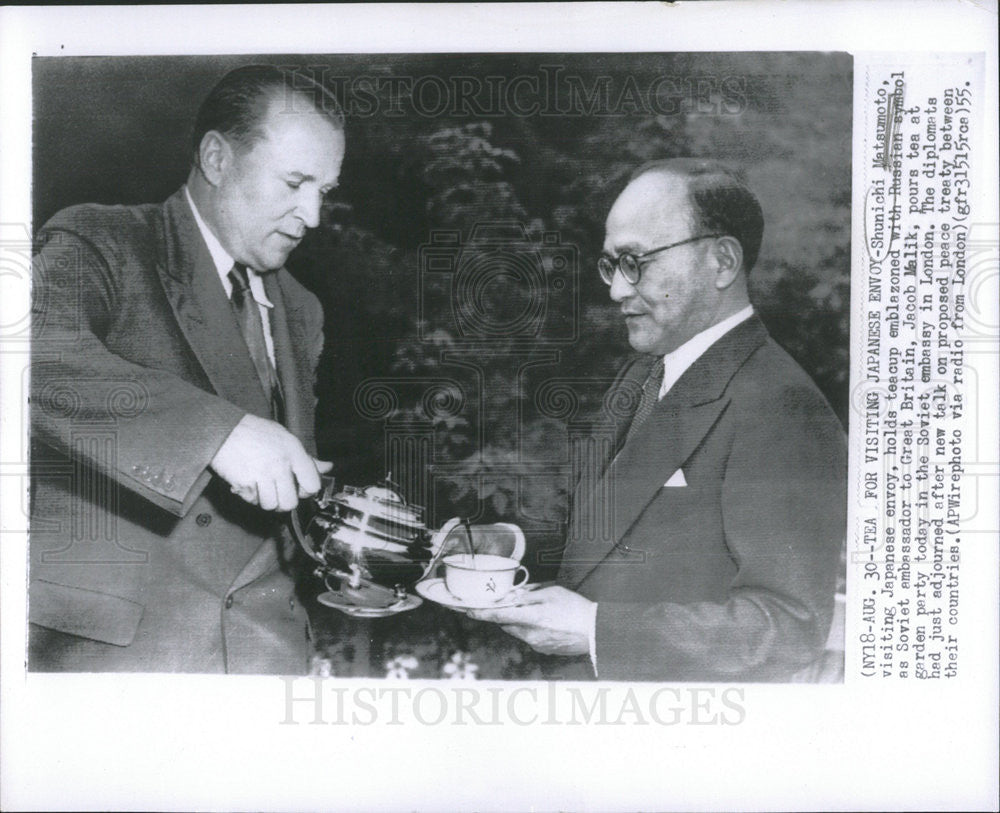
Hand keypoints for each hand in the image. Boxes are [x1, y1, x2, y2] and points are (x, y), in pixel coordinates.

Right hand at [209, 414, 332, 510]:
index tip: (300, 488)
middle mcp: (280, 464)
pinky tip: (249, 483)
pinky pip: (252, 501)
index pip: (312, 485)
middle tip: (278, 491)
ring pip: (271, 505)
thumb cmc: (256, 433)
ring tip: (262, 486)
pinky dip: (251, 497)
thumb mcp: (285, 438)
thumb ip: (306, 457)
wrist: (223, 430)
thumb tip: (328, 467)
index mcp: (293, 451)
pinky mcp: (244, 483)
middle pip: (290, 502)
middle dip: (285, 501)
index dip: (307, 491)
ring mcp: (261, 475)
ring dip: (266, 500)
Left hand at [466, 586, 593, 655]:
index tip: (468, 610)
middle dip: (507, 613)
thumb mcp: (553, 593)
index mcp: (533, 618)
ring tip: (540, 611)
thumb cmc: (576, 609)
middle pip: (507, 623)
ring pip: (517, 630)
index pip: (500, 616)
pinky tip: (548, 622)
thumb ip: (529, 595)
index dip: (482, 613)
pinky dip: (531, 628)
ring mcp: (537, 645)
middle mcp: (531, 635)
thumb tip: (512, 596)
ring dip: (520, 620)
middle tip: (517, 601)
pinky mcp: (543, 650)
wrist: (596, 632)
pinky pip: (529, 637)